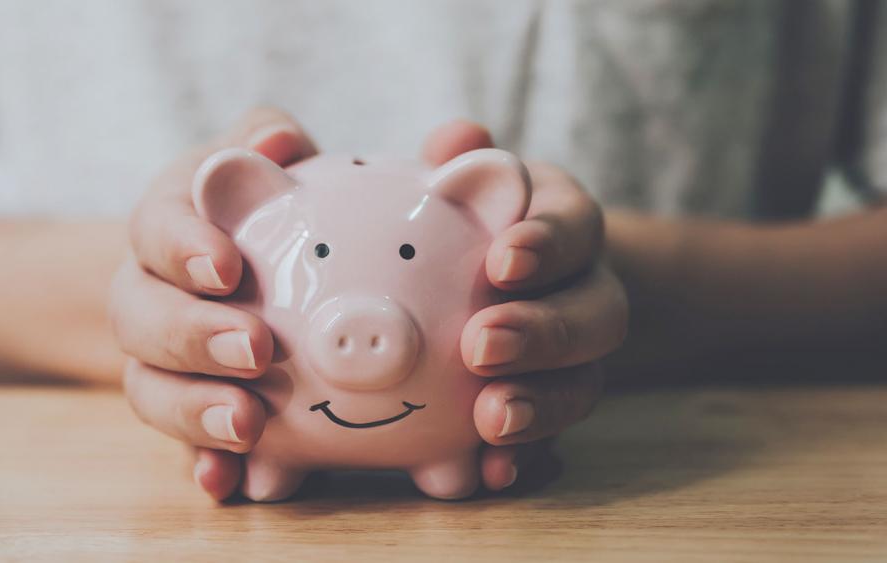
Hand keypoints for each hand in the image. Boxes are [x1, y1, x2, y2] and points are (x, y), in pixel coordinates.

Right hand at [109, 108, 317, 500]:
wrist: (222, 270)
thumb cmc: (251, 205)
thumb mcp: (256, 160)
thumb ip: (266, 138)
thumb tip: (275, 143)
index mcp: (166, 226)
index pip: (155, 229)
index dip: (182, 247)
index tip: (227, 266)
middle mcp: (147, 294)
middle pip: (141, 318)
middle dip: (193, 336)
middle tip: (256, 349)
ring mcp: (158, 360)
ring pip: (149, 389)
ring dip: (194, 411)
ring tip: (249, 425)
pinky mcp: (184, 408)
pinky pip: (180, 444)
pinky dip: (200, 464)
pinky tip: (227, 484)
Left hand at [423, 120, 627, 490]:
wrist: (502, 278)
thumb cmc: (469, 218)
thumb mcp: (465, 180)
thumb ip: (460, 159)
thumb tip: (458, 139)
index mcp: (562, 225)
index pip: (574, 225)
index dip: (548, 244)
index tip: (503, 259)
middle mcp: (584, 290)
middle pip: (596, 313)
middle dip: (544, 332)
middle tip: (481, 345)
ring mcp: (576, 356)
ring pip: (585, 383)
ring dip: (542, 405)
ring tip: (491, 421)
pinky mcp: (554, 404)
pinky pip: (555, 438)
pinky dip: (528, 458)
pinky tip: (492, 474)